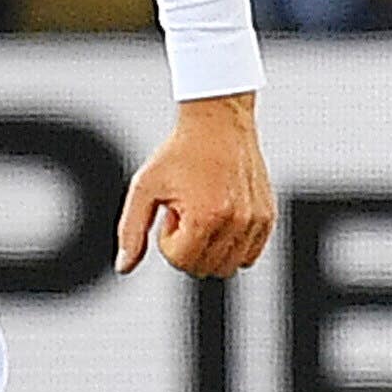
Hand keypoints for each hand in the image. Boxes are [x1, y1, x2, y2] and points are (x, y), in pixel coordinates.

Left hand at [117, 91, 273, 278]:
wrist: (218, 122)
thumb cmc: (179, 152)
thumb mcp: (144, 187)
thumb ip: (131, 231)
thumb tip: (123, 267)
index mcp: (206, 217)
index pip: (181, 261)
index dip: (168, 238)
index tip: (172, 210)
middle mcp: (237, 222)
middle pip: (203, 268)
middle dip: (188, 245)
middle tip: (187, 210)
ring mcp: (256, 221)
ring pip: (227, 267)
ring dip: (209, 248)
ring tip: (204, 213)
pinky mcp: (268, 218)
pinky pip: (248, 256)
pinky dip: (231, 246)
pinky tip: (220, 217)